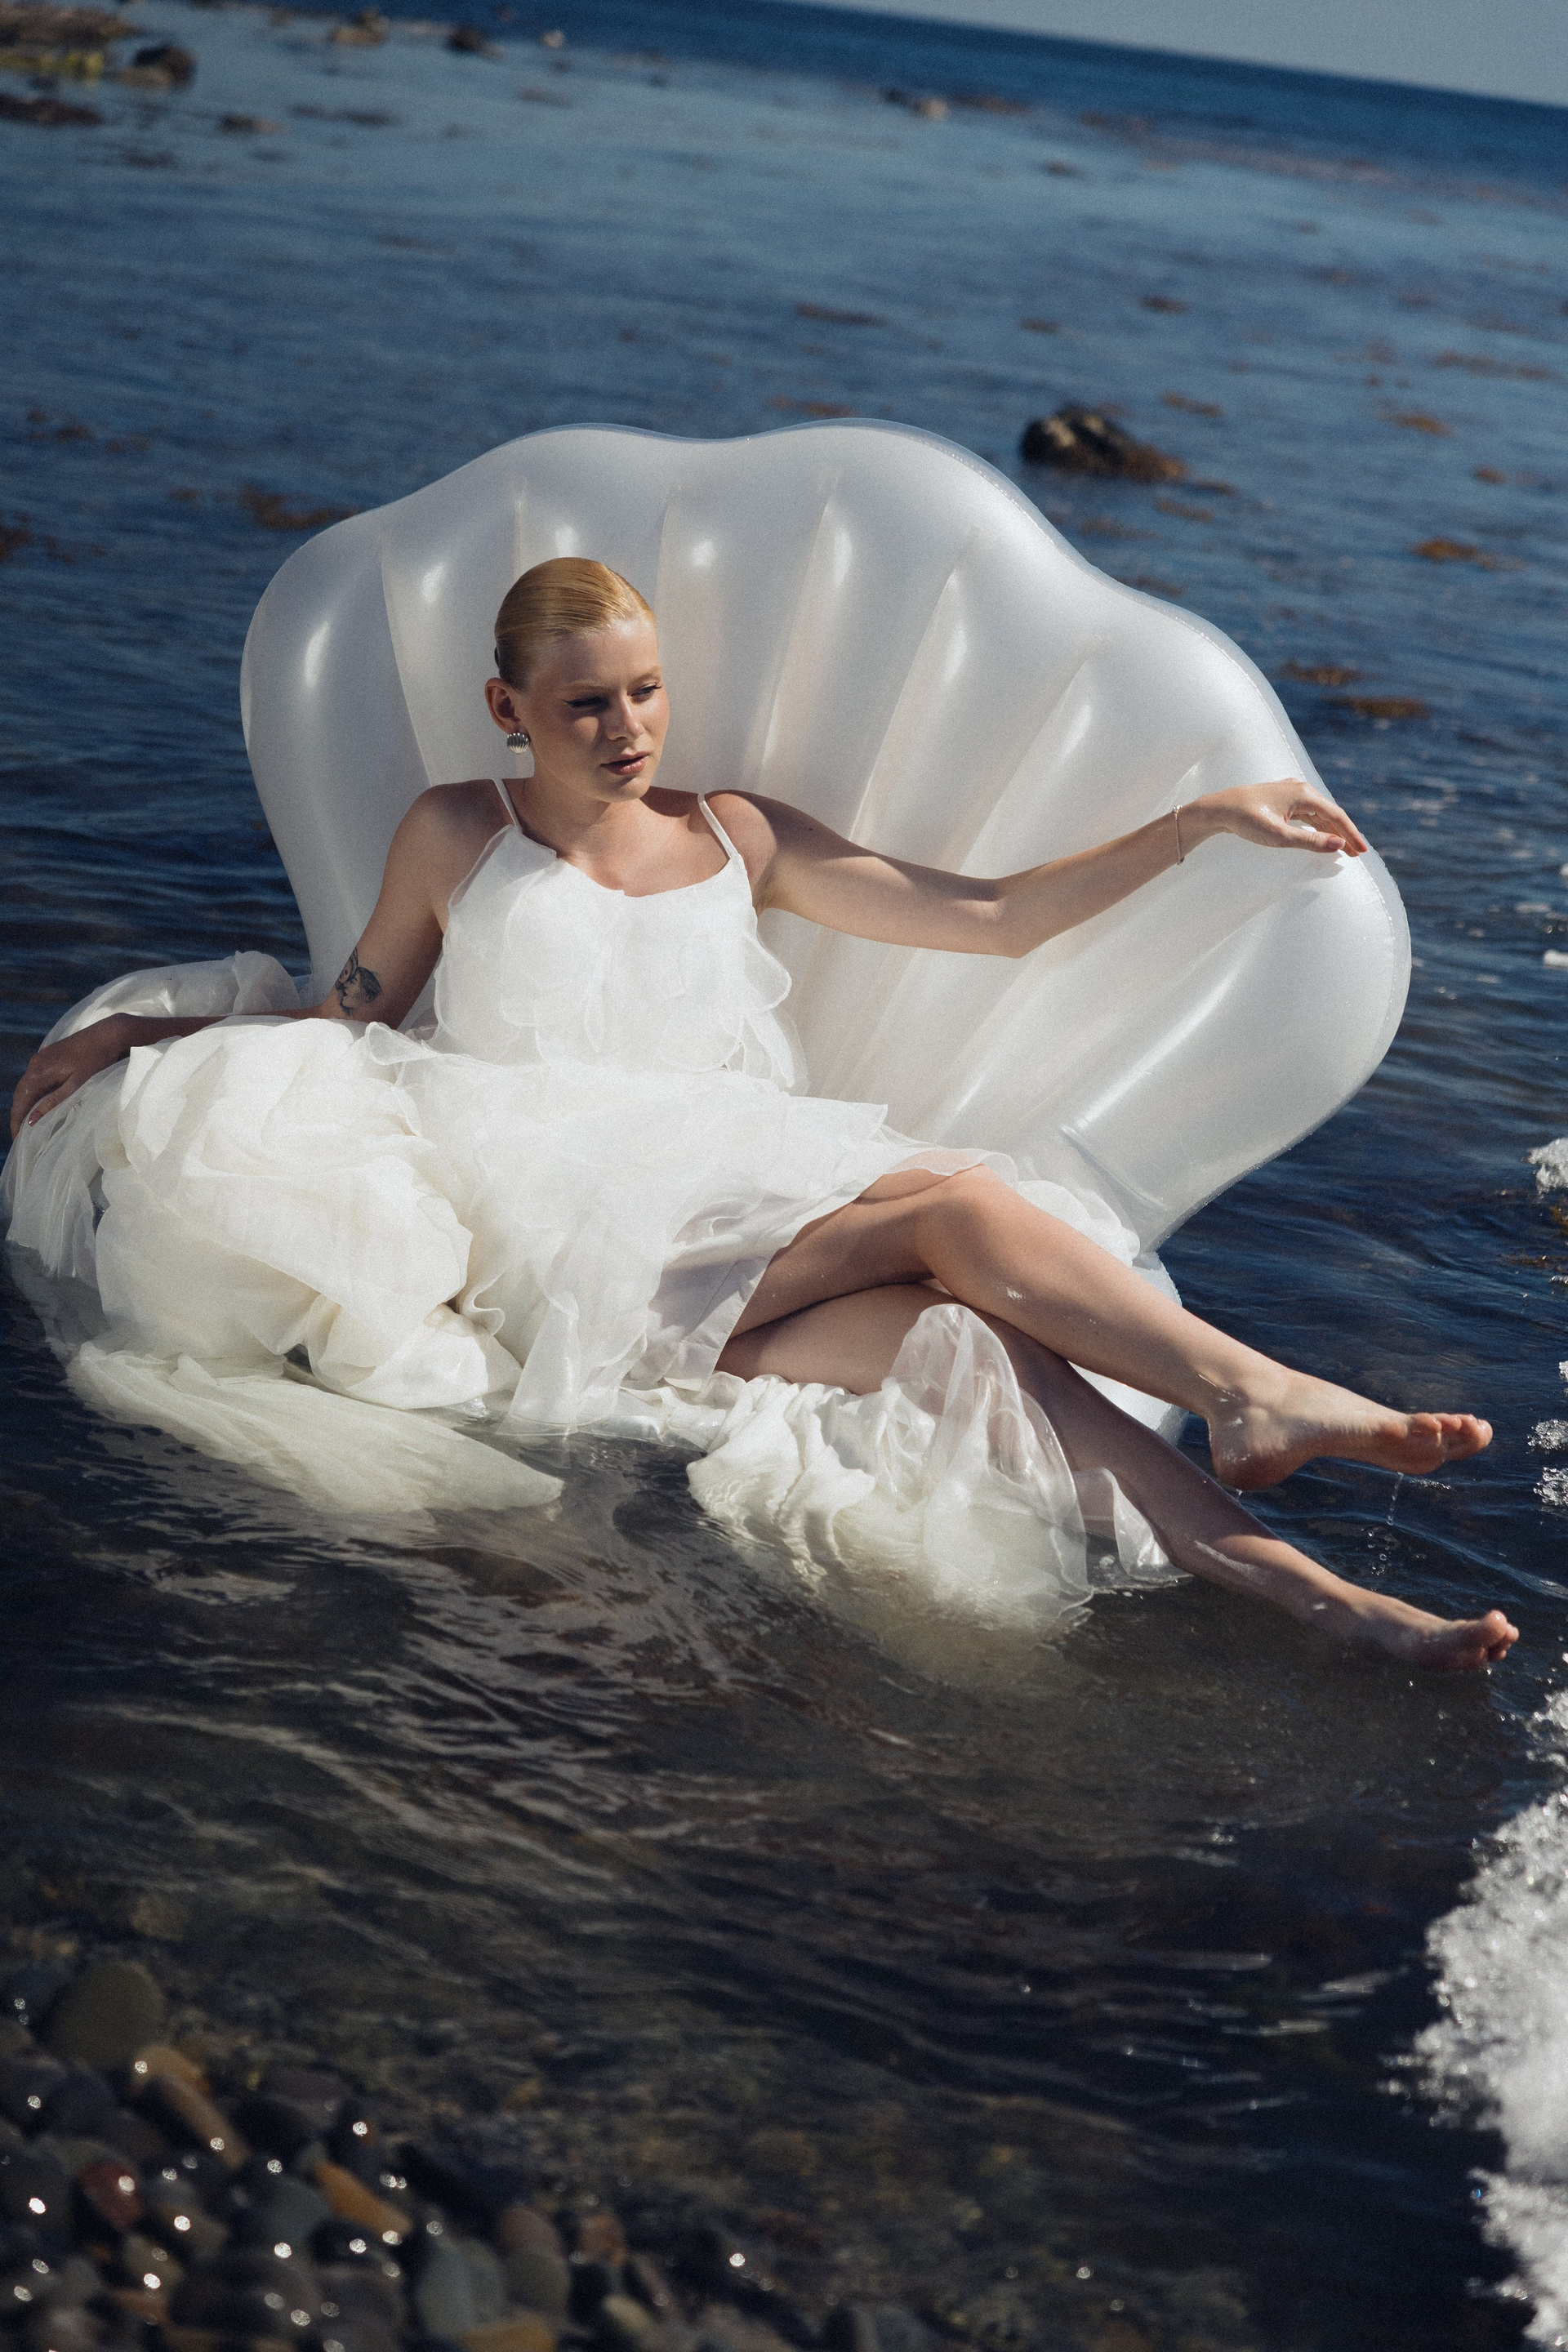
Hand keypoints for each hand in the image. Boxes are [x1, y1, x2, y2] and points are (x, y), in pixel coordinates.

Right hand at [9, 1014, 133, 1140]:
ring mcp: (41, 1057)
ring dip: (24, 1103)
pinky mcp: (49, 1054)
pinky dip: (32, 1091)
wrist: (108, 1034)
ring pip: (26, 1084)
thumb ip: (53, 1102)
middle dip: (18, 1115)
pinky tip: (37, 1100)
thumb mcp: (76, 1085)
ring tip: (26, 1122)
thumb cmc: (96, 1061)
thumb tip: (31, 1121)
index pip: (20, 1102)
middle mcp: (35, 1063)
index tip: (17, 1139)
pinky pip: (34, 1076)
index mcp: (39, 1073)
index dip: (17, 1121)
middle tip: (19, 1136)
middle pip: (20, 1094)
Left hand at [1188, 778, 1368, 858]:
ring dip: (1331, 831)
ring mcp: (1291, 792)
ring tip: (1342, 849)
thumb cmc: (1247, 820)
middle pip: (1330, 813)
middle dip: (1344, 834)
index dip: (1351, 834)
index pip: (1336, 816)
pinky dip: (1317, 826)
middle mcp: (1300, 789)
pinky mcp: (1282, 799)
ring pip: (1319, 814)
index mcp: (1304, 794)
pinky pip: (1307, 813)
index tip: (1361, 852)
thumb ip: (1310, 841)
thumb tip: (1339, 845)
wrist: (1219, 808)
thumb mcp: (1280, 836)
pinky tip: (1322, 836)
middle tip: (1356, 855)